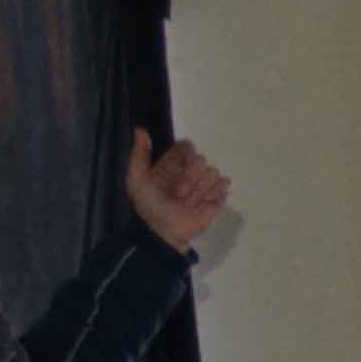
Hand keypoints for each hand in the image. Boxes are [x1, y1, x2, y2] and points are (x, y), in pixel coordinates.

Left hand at [123, 132, 231, 249]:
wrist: (163, 232)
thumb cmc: (149, 206)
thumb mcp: (136, 178)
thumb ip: (139, 154)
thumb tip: (140, 129)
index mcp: (172, 165)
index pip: (185, 147)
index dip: (184, 153)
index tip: (178, 165)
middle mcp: (189, 172)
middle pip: (201, 159)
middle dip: (191, 175)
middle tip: (180, 192)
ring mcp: (204, 185)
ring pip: (213, 171)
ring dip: (201, 187)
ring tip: (190, 201)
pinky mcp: (217, 198)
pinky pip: (224, 185)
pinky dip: (216, 193)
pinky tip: (204, 202)